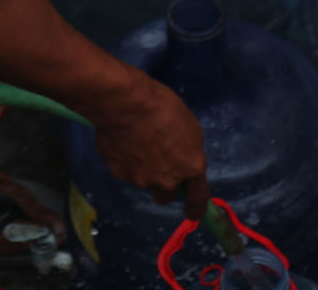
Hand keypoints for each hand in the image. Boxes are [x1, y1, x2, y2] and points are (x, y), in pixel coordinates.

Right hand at [96, 74, 209, 216]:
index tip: (192, 213)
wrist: (126, 104)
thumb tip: (180, 157)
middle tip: (157, 162)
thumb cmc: (163, 107)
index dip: (196, 208)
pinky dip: (124, 159)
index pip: (198, 198)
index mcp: (191, 167)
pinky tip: (122, 138)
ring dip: (143, 168)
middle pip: (166, 196)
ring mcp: (141, 180)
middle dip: (163, 184)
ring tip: (136, 141)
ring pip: (143, 181)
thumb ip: (187, 150)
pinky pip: (124, 169)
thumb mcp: (188, 126)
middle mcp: (167, 181)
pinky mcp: (119, 172)